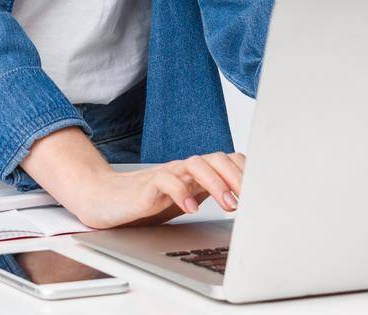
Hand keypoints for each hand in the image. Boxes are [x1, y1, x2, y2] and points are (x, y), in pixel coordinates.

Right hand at [68, 152, 246, 229]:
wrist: (104, 200)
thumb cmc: (146, 202)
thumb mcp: (185, 199)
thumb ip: (208, 194)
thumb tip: (245, 203)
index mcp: (195, 173)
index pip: (228, 160)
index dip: (247, 172)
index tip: (262, 193)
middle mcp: (183, 169)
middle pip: (216, 158)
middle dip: (238, 177)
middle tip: (250, 200)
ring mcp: (166, 174)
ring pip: (196, 164)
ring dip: (217, 184)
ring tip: (229, 205)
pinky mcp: (147, 184)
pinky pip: (166, 180)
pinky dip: (182, 193)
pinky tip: (191, 208)